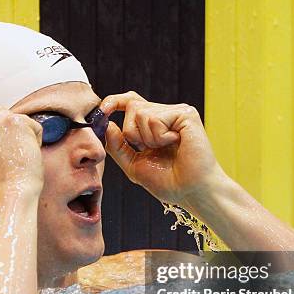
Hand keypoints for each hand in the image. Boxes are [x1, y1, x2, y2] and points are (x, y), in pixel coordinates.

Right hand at [0, 106, 43, 197]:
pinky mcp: (15, 121)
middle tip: (18, 147)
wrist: (9, 195)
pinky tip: (28, 156)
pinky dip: (37, 140)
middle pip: (0, 112)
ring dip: (25, 135)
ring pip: (18, 119)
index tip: (5, 135)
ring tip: (21, 157)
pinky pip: (34, 126)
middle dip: (12, 127)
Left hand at [100, 91, 225, 205]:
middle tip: (152, 149)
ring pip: (140, 112)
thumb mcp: (133, 165)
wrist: (191, 192)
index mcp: (153, 124)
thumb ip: (117, 146)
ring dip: (148, 138)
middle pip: (132, 106)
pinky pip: (155, 118)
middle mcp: (165, 114)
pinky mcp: (186, 114)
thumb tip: (107, 124)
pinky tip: (175, 144)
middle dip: (132, 133)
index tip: (102, 111)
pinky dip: (159, 137)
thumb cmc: (168, 182)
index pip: (130, 102)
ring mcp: (176, 112)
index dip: (114, 101)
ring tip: (166, 148)